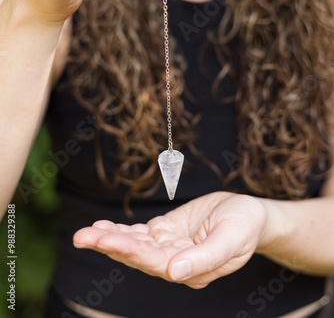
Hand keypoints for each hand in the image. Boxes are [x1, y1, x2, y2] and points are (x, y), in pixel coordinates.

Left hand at [73, 192, 267, 288]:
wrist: (248, 213)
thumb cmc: (244, 226)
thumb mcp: (231, 240)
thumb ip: (203, 259)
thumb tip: (174, 275)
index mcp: (191, 269)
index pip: (155, 263)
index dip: (129, 250)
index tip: (106, 239)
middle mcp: (175, 262)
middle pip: (137, 255)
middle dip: (110, 245)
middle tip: (83, 236)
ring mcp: (168, 247)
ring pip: (134, 244)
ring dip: (110, 237)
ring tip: (85, 233)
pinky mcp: (165, 232)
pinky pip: (139, 233)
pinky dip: (121, 229)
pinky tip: (103, 226)